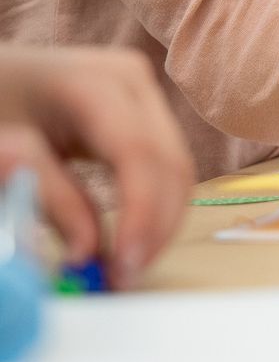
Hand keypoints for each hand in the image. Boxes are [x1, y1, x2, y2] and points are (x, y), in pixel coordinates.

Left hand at [0, 46, 194, 288]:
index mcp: (91, 82)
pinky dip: (153, 208)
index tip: (123, 269)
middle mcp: (131, 82)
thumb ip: (48, 198)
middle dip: (155, 229)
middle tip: (122, 279)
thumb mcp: (1, 153)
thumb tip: (87, 253)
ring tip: (124, 266)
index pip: (139, 155)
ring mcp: (143, 95)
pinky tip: (130, 238)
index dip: (141, 216)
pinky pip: (165, 167)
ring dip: (159, 225)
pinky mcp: (144, 113)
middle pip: (171, 164)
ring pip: (178, 170)